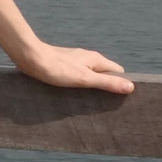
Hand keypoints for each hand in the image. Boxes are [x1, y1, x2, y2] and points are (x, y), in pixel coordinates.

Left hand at [15, 42, 133, 94]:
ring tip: (88, 101)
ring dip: (92, 86)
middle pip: (105, 73)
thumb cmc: (57, 69)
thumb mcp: (84, 79)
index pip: (118, 72)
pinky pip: (78, 75)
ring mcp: (75, 60)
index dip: (121, 84)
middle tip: (104, 104)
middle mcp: (88, 58)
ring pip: (90, 74)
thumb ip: (106, 83)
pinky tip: (73, 93)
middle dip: (106, 87)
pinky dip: (80, 84)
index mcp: (96, 59)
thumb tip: (130, 87)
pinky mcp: (64, 64)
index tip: (119, 98)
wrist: (30, 57)